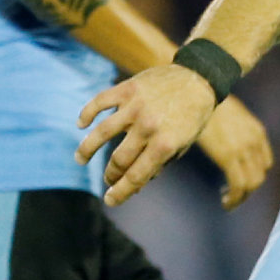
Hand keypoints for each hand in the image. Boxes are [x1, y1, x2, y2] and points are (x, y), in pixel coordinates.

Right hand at [78, 62, 219, 207]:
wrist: (198, 78)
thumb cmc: (191, 116)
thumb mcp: (183, 144)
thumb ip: (160, 163)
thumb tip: (137, 185)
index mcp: (165, 145)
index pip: (136, 176)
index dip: (121, 192)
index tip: (109, 200)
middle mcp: (148, 127)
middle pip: (118, 160)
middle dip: (110, 175)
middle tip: (107, 179)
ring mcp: (136, 107)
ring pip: (101, 133)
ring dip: (87, 149)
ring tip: (80, 159)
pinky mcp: (127, 89)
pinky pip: (99, 102)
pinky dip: (87, 114)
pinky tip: (81, 124)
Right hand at [197, 96, 273, 209]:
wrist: (201, 89)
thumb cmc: (208, 101)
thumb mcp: (228, 115)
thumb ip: (232, 131)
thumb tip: (222, 140)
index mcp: (257, 132)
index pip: (265, 162)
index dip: (255, 175)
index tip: (240, 181)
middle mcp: (255, 142)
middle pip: (260, 176)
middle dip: (248, 190)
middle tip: (232, 196)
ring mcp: (244, 149)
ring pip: (252, 184)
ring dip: (241, 198)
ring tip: (228, 202)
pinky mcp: (229, 156)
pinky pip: (238, 185)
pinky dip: (234, 198)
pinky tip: (225, 202)